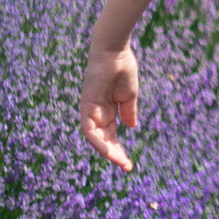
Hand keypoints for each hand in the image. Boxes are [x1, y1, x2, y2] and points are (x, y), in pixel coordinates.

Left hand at [80, 44, 140, 170]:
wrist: (114, 51)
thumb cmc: (122, 68)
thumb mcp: (129, 95)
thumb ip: (128, 111)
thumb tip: (131, 127)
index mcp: (106, 110)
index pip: (111, 135)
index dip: (119, 149)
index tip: (128, 164)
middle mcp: (96, 113)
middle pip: (103, 139)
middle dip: (114, 154)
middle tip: (126, 167)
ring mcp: (90, 110)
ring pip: (95, 138)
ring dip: (106, 151)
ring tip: (119, 161)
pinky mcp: (86, 105)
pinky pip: (89, 128)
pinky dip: (97, 140)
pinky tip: (107, 150)